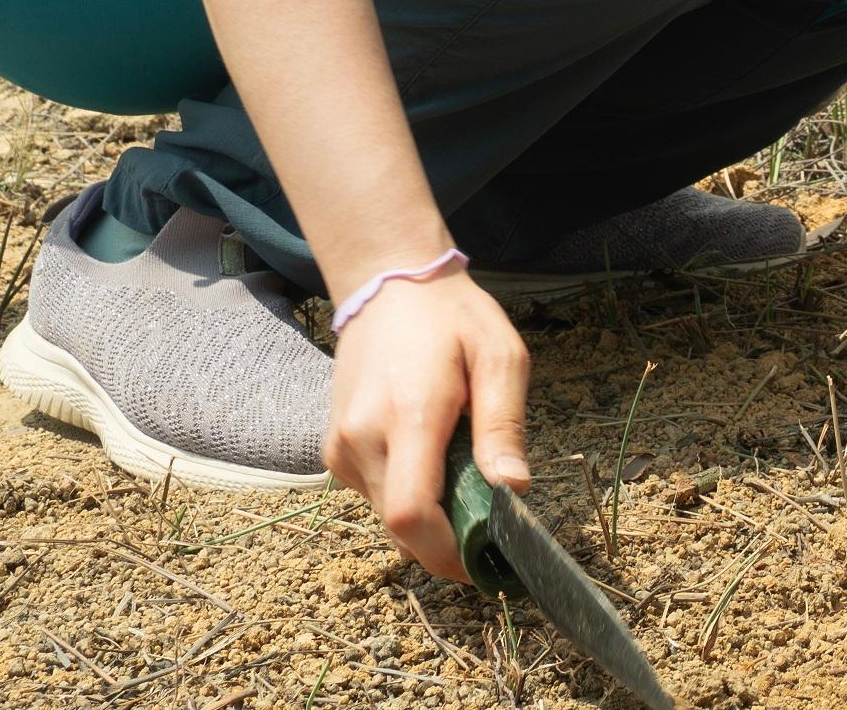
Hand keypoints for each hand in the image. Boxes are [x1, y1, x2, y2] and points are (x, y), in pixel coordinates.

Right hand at [324, 266, 531, 579]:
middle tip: (488, 519)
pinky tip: (431, 457)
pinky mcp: (334, 451)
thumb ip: (504, 426)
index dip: (447, 553)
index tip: (487, 562)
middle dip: (447, 538)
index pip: (411, 514)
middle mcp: (362, 437)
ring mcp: (340, 446)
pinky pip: (375, 494)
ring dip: (429, 514)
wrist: (388, 284)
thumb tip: (513, 490)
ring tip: (460, 469)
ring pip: (388, 515)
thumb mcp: (500, 356)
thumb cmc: (453, 317)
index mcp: (408, 414)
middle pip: (401, 526)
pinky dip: (407, 494)